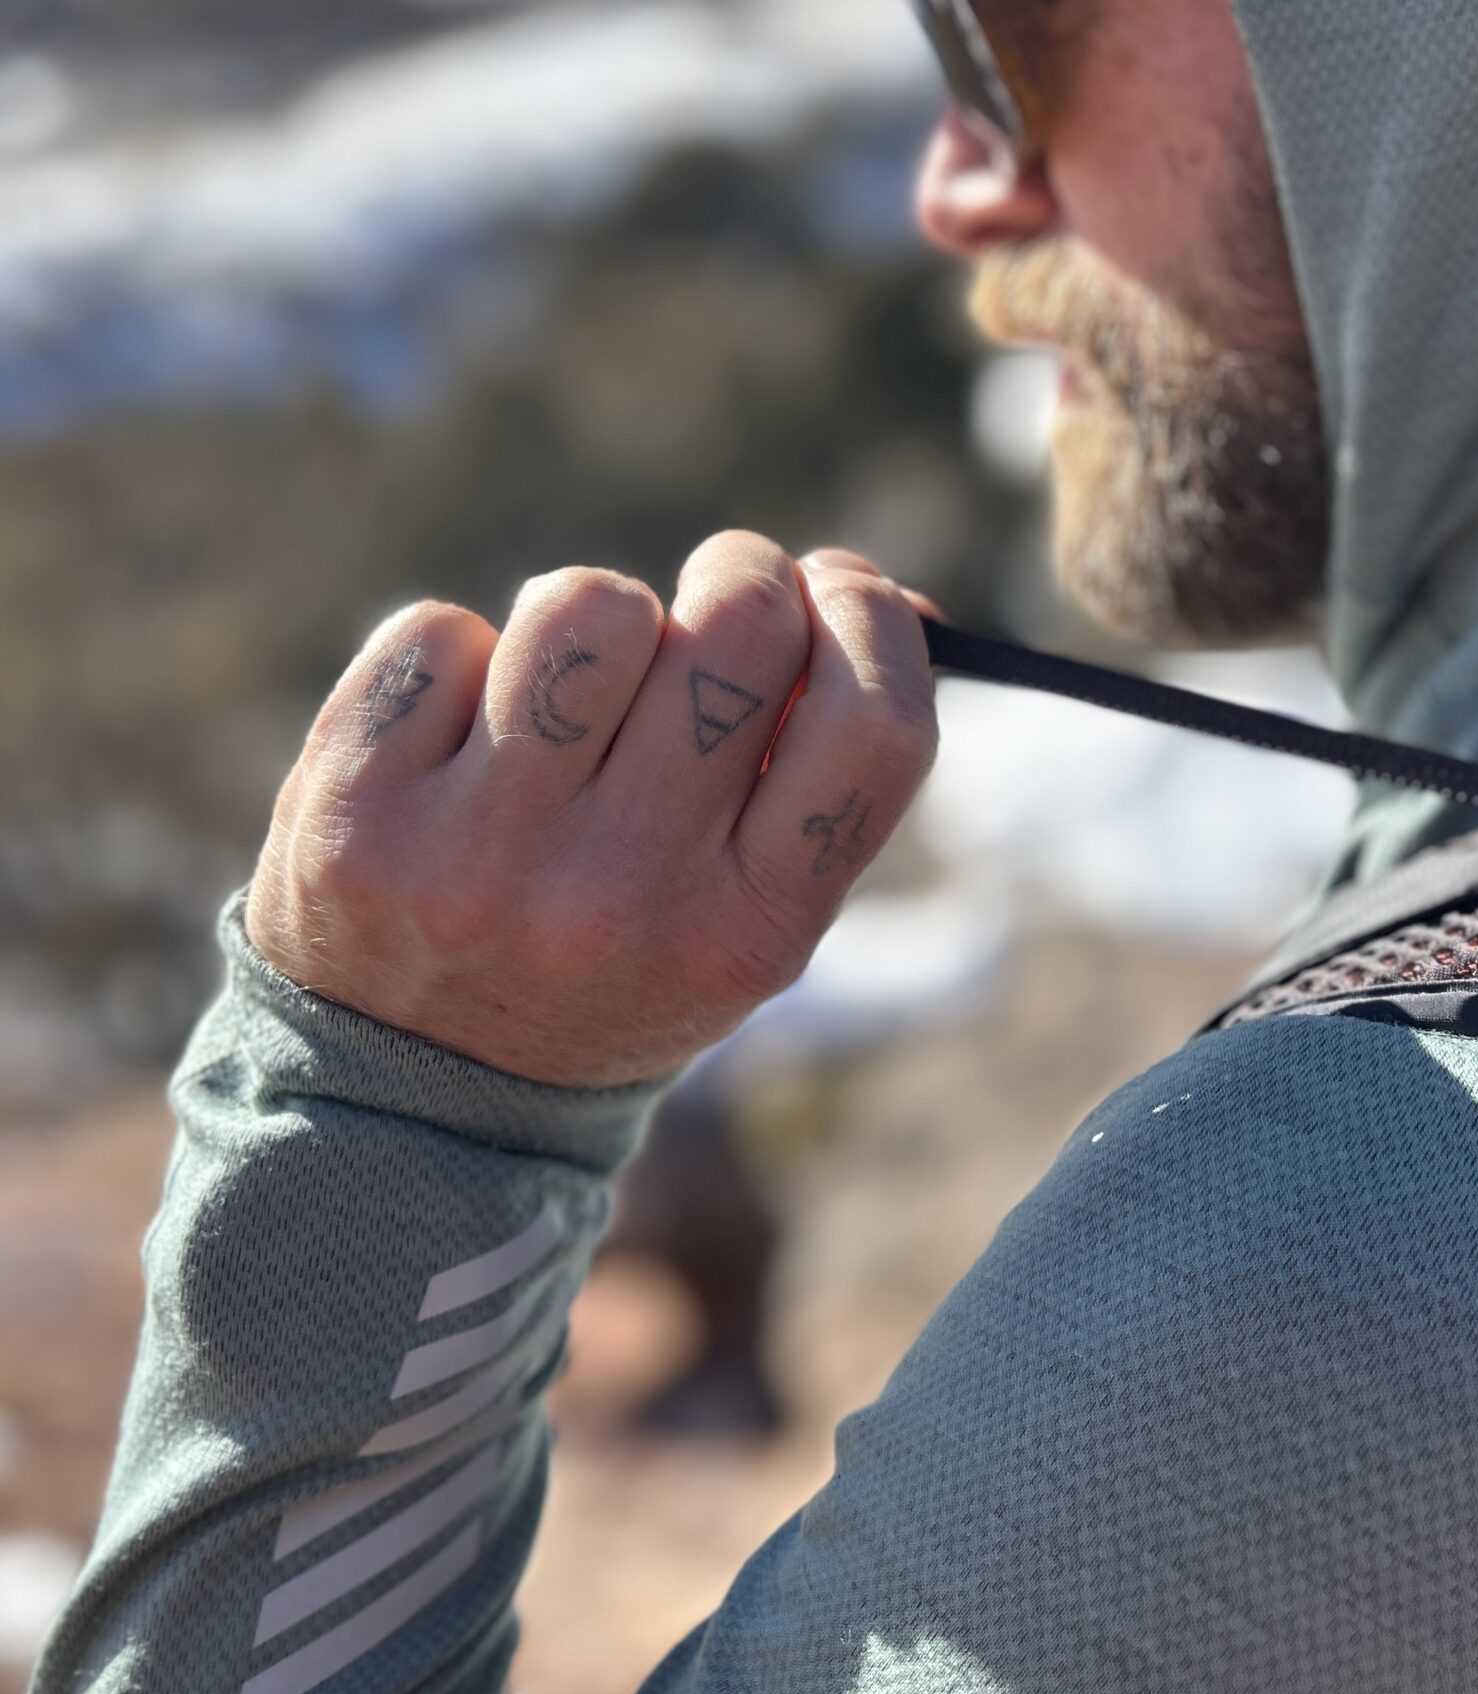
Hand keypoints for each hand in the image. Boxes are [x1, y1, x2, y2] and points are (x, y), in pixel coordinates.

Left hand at [245, 533, 936, 1087]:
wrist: (411, 1094)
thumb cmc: (622, 958)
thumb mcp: (748, 914)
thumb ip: (819, 772)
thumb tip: (880, 592)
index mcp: (751, 930)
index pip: (872, 727)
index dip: (874, 621)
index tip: (844, 587)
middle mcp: (625, 891)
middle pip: (740, 631)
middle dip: (743, 577)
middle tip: (722, 596)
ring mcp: (482, 851)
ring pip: (587, 604)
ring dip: (597, 617)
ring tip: (579, 684)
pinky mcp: (358, 809)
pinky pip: (440, 630)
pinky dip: (462, 659)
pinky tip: (463, 739)